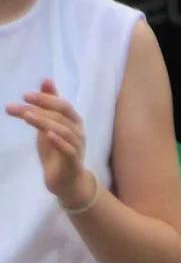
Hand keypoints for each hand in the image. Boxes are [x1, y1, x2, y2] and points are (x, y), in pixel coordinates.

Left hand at [5, 80, 93, 207]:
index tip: (25, 95)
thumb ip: (49, 105)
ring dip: (45, 122)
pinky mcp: (73, 163)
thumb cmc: (57, 151)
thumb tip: (47, 80)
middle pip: (62, 115)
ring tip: (27, 116)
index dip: (45, 98)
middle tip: (20, 103)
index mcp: (73, 122)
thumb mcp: (50, 124)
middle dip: (41, 106)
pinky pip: (69, 150)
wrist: (67, 181)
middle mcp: (78, 132)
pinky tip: (47, 135)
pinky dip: (59, 142)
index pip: (62, 105)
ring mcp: (77, 147)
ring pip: (64, 131)